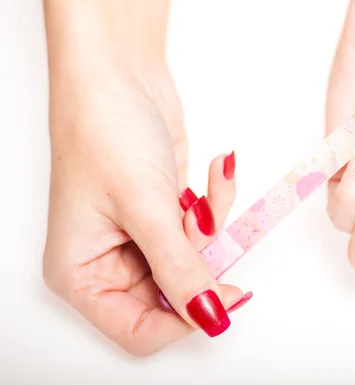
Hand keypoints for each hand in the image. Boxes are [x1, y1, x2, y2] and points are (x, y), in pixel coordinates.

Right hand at [43, 63, 248, 355]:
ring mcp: (140, 235)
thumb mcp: (145, 207)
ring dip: (213, 223)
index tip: (227, 296)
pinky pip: (203, 226)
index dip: (187, 318)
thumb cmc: (103, 129)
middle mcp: (108, 261)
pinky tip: (217, 167)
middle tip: (210, 223)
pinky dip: (216, 202)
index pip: (140, 329)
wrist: (117, 71)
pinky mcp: (164, 211)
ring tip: (210, 182)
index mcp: (82, 273)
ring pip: (196, 258)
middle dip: (203, 258)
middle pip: (175, 292)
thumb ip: (180, 268)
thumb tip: (209, 315)